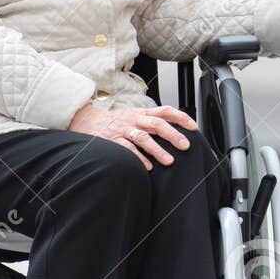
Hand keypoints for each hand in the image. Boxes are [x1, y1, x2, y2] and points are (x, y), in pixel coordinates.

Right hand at [68, 102, 196, 169]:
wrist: (85, 120)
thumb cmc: (114, 122)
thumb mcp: (133, 116)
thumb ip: (151, 121)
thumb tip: (174, 131)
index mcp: (141, 113)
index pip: (164, 111)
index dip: (180, 117)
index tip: (194, 127)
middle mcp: (134, 120)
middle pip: (157, 124)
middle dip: (173, 134)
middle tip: (185, 145)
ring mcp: (123, 130)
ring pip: (143, 137)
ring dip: (157, 150)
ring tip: (169, 161)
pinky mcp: (112, 140)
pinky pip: (127, 149)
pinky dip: (138, 158)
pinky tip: (148, 167)